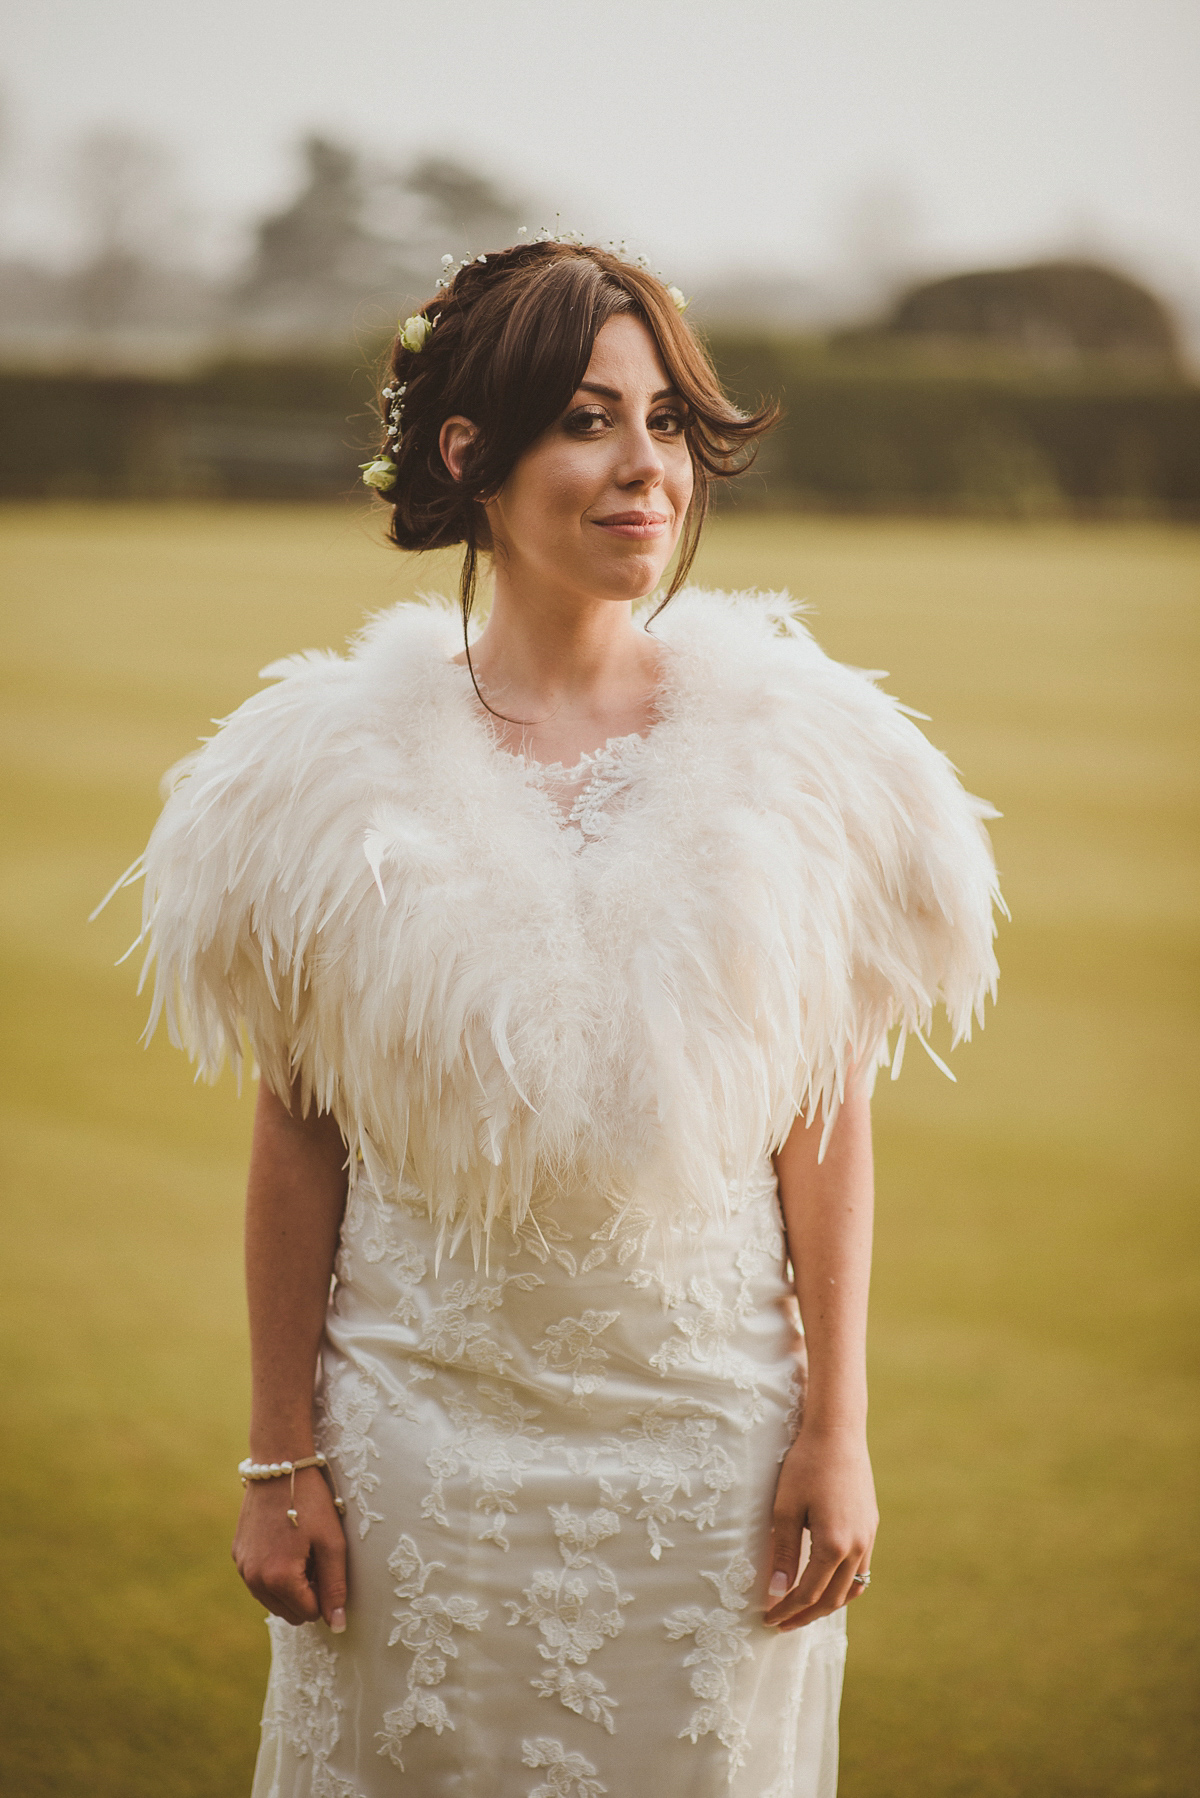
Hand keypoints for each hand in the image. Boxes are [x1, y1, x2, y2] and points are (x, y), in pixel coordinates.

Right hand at [232, 1466, 347, 1631]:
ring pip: (272, 1600)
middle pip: (290, 1613)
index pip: (310, 1614)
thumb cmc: (311, 1502)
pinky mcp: (237, 1555)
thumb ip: (335, 1588)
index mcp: (279, 1579)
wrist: (279, 1465)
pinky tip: (284, 1543)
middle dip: (307, 1594)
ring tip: (301, 1550)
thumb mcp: (331, 1543)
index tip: (327, 1563)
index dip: (325, 1593)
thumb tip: (338, 1626)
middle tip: (316, 1557)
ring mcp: (242, 1568)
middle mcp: (254, 1579)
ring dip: (290, 1587)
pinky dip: (273, 1573)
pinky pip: (259, 1581)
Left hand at [764, 1424, 877, 1631]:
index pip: (808, 1593)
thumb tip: (776, 1591)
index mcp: (834, 1545)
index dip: (787, 1609)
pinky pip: (861, 1570)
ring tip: (802, 1611)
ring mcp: (869, 1537)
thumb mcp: (785, 1508)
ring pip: (851, 1588)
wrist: (838, 1432)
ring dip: (827, 1604)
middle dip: (805, 1615)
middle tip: (781, 1624)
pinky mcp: (871, 1527)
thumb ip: (783, 1553)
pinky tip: (827, 1583)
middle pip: (832, 1598)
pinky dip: (843, 1585)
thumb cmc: (805, 1465)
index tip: (767, 1619)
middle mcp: (857, 1547)